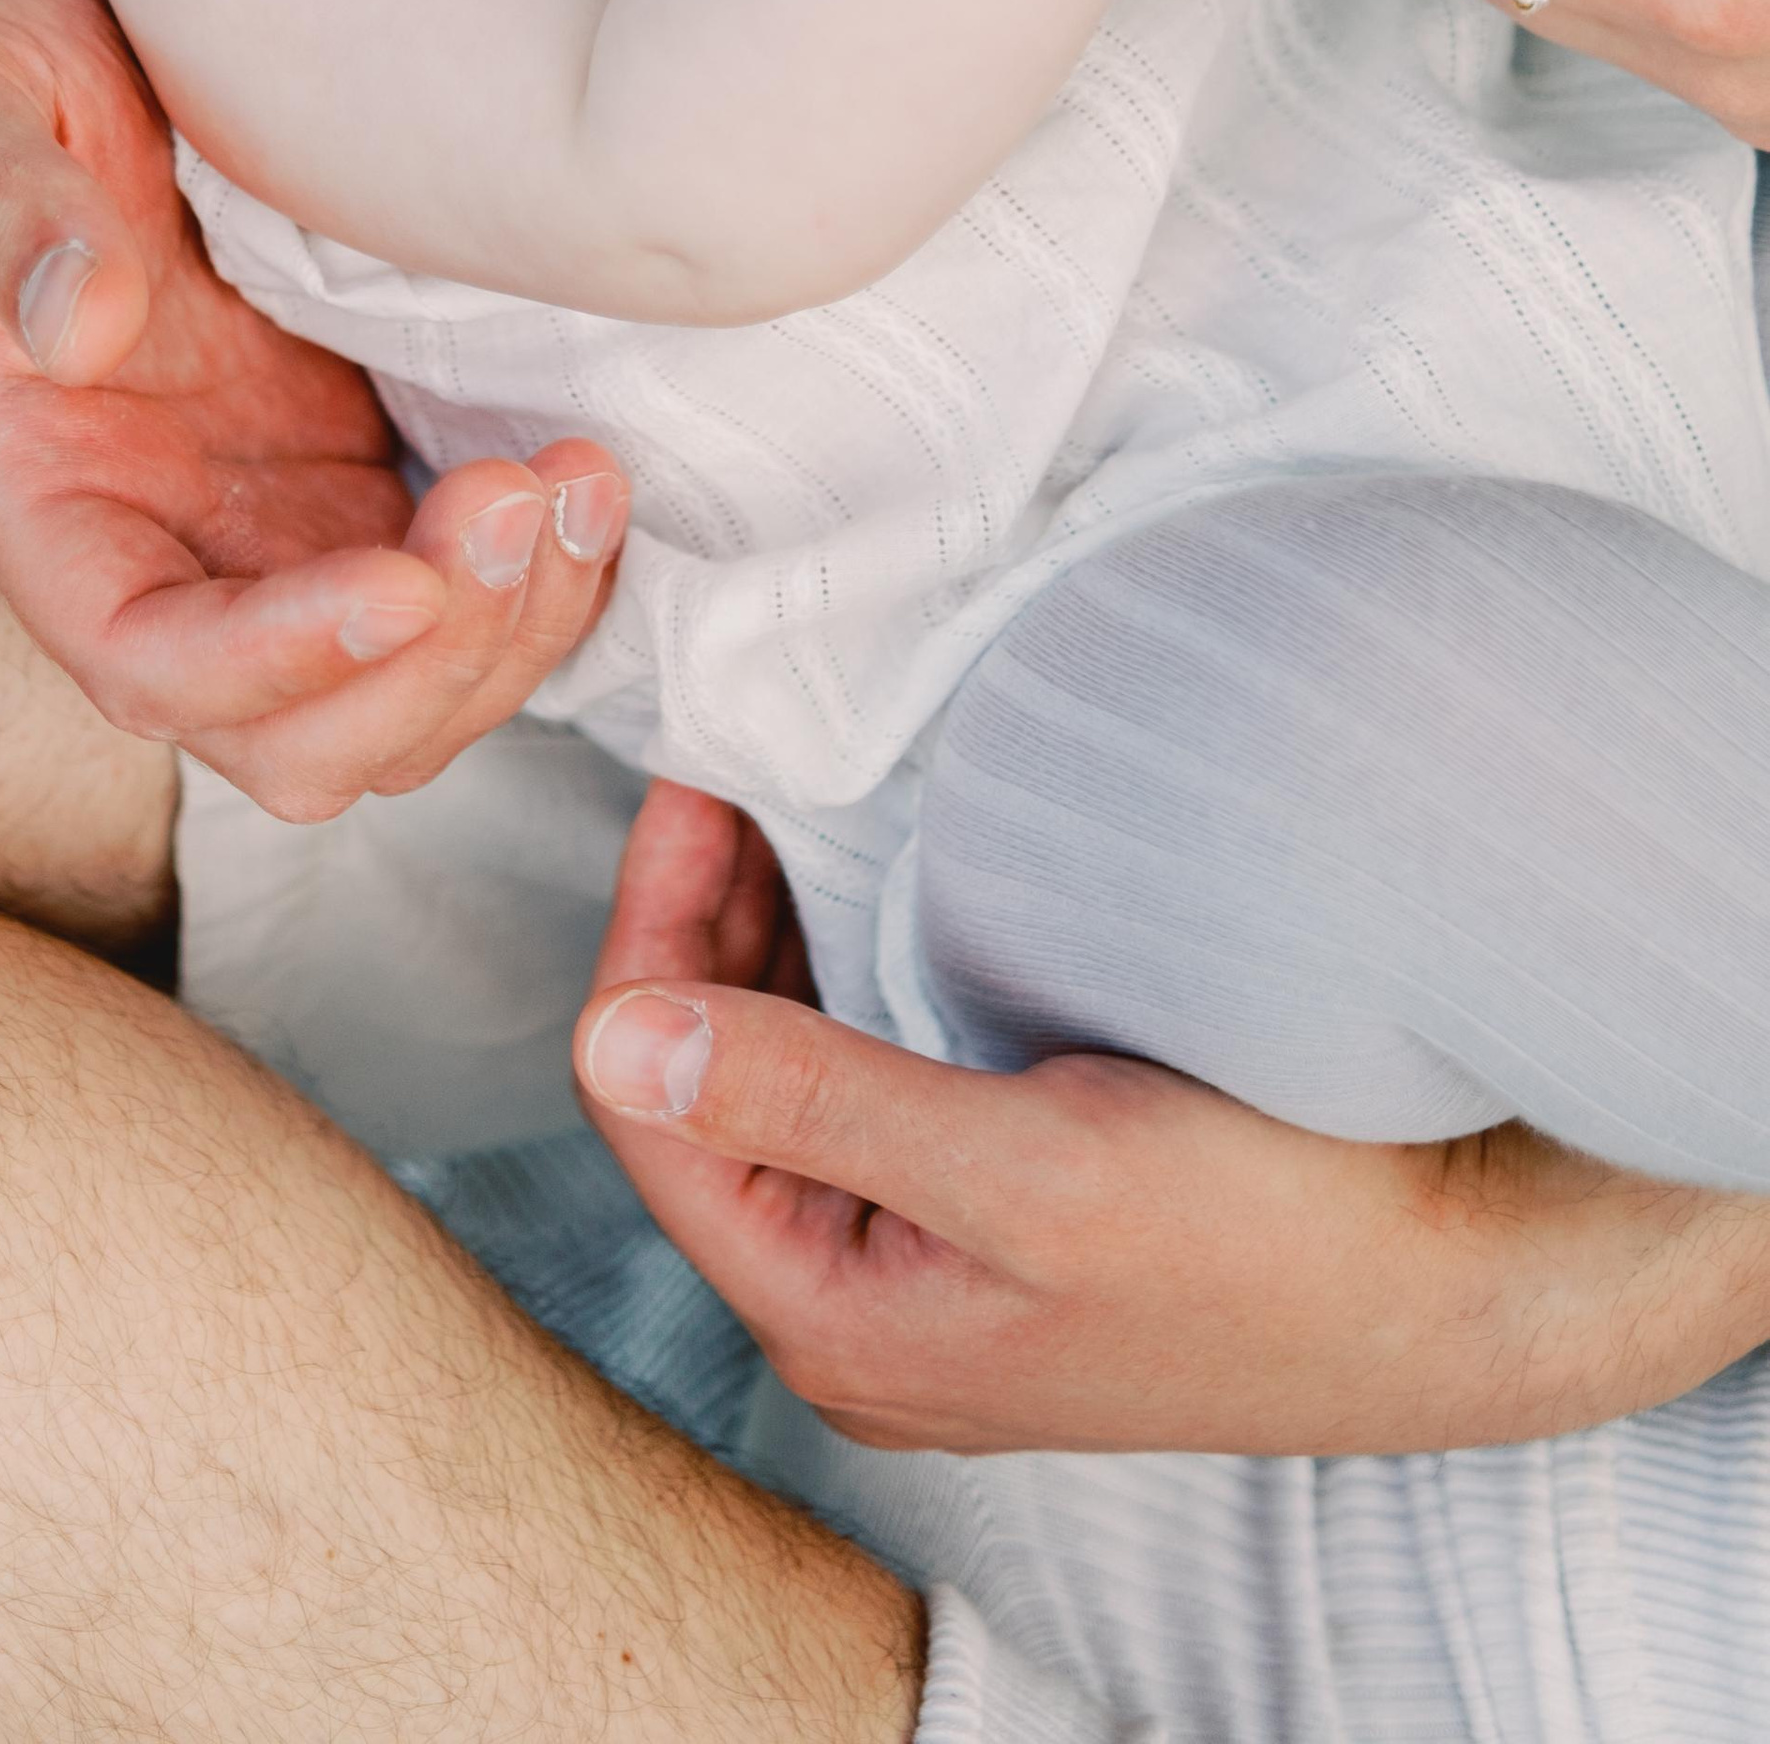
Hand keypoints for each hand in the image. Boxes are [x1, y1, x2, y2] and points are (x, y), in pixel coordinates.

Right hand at [0, 0, 627, 818]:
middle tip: (519, 497)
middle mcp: (156, 551)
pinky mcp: (360, 480)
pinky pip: (469, 604)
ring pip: (408, 697)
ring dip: (514, 630)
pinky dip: (547, 582)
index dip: (278, 661)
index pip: (150, 662)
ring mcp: (271, 530)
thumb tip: (77, 322)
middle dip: (433, 662)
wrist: (76, 28)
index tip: (404, 581)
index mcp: (37, 497)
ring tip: (582, 475)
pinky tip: (594, 473)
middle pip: (301, 739)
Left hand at [573, 783, 1769, 1454]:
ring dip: (775, 933)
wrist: (1469, 1289)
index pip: (651, 1099)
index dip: (651, 928)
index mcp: (832, 1316)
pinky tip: (881, 880)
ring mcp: (924, 1262)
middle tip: (737, 765)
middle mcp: (855, 1303)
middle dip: (703, 917)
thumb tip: (610, 1037)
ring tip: (794, 799)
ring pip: (782, 1067)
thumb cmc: (1274, 1245)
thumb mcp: (1033, 1169)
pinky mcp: (994, 1215)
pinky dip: (850, 969)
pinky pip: (867, 1074)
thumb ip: (818, 1100)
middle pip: (701, 1079)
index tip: (695, 780)